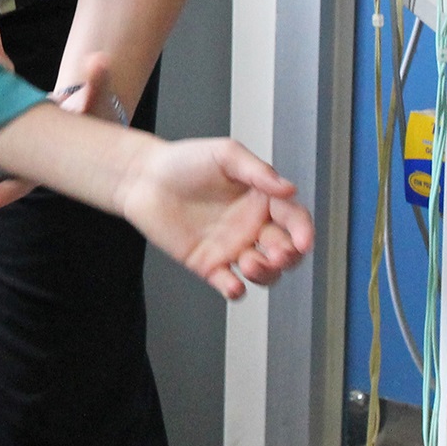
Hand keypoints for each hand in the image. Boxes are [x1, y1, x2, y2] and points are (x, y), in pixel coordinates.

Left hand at [0, 53, 121, 211]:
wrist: (87, 116)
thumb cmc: (92, 113)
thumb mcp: (96, 100)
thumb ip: (97, 83)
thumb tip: (100, 60)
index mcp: (46, 161)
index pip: (22, 181)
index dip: (2, 193)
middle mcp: (25, 165)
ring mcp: (11, 160)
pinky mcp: (1, 151)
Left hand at [114, 136, 312, 300]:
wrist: (144, 178)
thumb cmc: (184, 161)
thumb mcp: (226, 155)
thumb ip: (257, 171)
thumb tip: (289, 188)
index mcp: (261, 200)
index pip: (294, 219)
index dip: (303, 231)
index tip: (302, 240)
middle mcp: (251, 226)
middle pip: (285, 251)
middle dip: (287, 256)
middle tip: (276, 252)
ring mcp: (232, 248)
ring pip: (264, 272)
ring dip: (265, 274)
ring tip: (249, 262)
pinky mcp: (209, 265)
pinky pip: (229, 284)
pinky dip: (235, 291)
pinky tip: (232, 284)